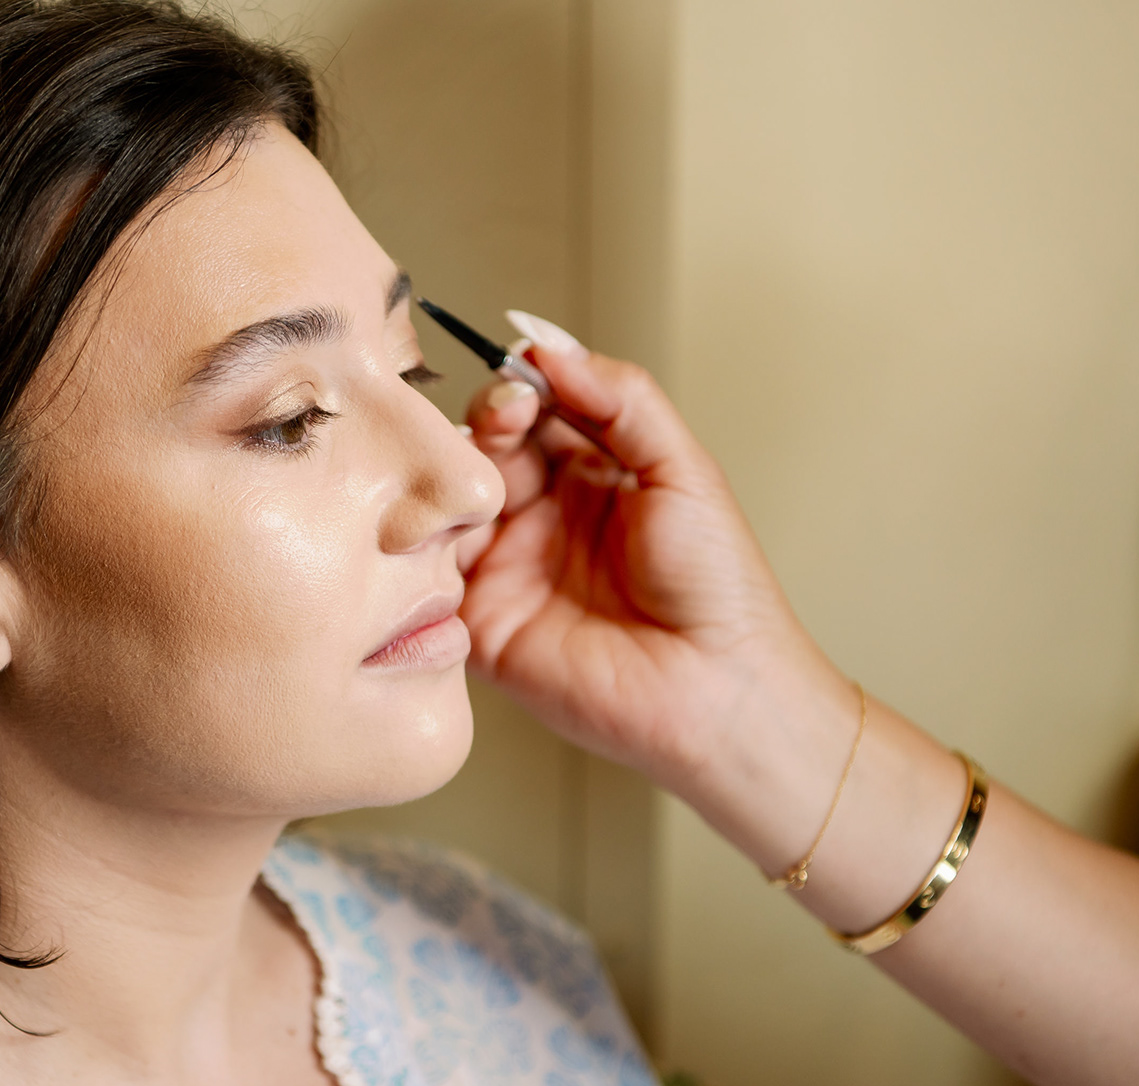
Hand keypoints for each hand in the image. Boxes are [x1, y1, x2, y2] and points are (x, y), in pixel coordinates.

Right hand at [457, 319, 856, 864]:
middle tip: (499, 428)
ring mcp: (507, 571)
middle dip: (480, 431)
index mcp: (589, 477)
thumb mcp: (681, 467)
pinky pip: (428, 583)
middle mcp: (540, 519)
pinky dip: (422, 553)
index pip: (529, 413)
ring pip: (444, 511)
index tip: (523, 385)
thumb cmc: (716, 586)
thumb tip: (546, 346)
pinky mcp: (481, 626)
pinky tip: (447, 533)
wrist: (716, 687)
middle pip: (478, 453)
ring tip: (474, 486)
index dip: (517, 390)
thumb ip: (619, 398)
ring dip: (446, 488)